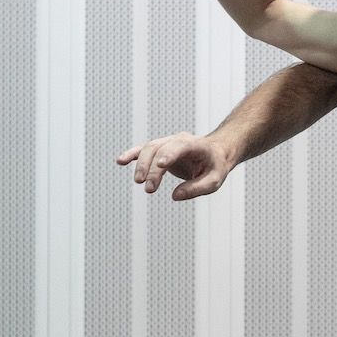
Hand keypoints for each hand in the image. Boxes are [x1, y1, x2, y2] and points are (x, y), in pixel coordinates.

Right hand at [116, 132, 236, 200]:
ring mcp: (167, 143)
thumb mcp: (214, 180)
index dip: (169, 154)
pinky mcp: (160, 150)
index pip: (180, 146)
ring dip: (141, 165)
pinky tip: (120, 161)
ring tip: (138, 182)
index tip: (160, 165)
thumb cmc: (216, 166)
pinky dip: (132, 155)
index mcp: (196, 144)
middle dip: (152, 168)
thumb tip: (176, 196)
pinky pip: (143, 150)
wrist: (215, 153)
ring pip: (149, 149)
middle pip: (159, 149)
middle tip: (149, 188)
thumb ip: (197, 188)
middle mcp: (179, 140)